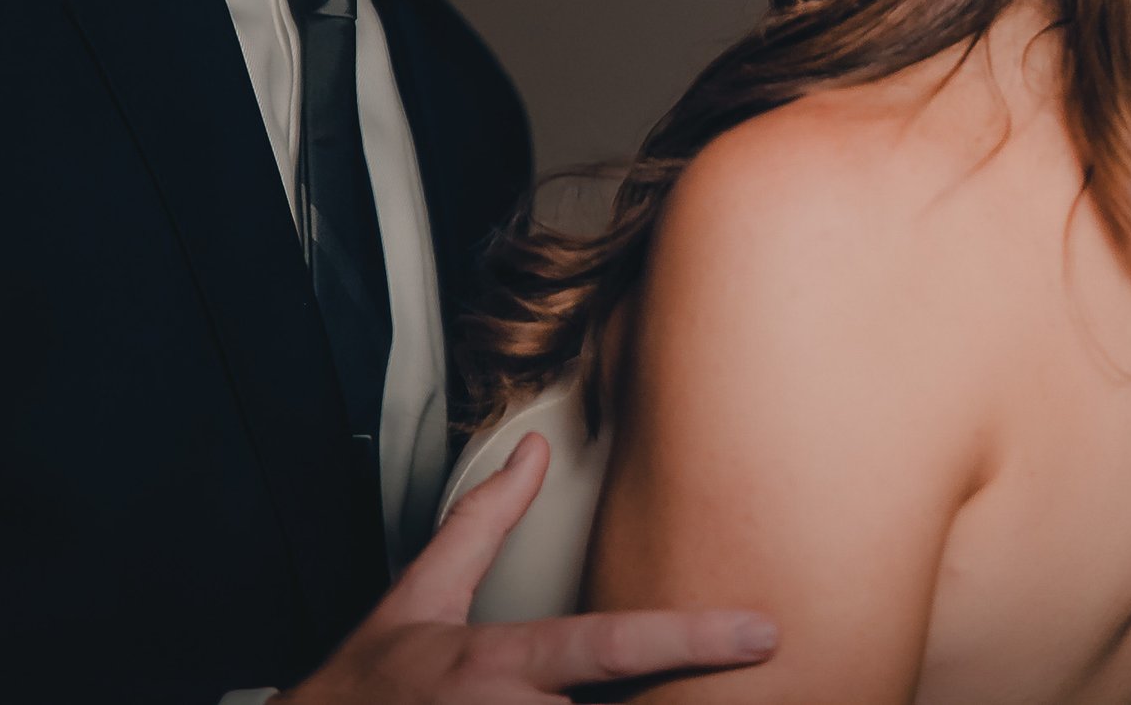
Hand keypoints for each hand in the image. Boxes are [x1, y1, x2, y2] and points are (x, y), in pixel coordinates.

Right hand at [278, 433, 777, 703]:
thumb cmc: (368, 682)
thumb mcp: (422, 593)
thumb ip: (485, 521)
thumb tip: (533, 450)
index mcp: (494, 666)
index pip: (608, 645)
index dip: (690, 637)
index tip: (762, 630)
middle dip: (666, 702)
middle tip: (731, 688)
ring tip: (676, 698)